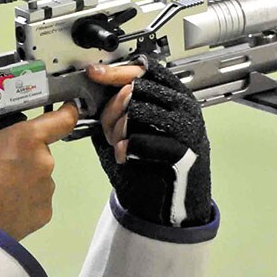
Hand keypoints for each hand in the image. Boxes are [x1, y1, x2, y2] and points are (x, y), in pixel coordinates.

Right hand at [0, 102, 78, 239]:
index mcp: (28, 138)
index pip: (63, 118)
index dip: (67, 110)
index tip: (66, 108)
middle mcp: (44, 162)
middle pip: (38, 149)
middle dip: (21, 152)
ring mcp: (46, 190)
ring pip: (36, 175)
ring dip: (21, 176)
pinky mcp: (44, 213)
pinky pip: (35, 199)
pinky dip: (22, 199)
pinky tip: (1, 202)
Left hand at [87, 58, 211, 226]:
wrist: (165, 206)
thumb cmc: (146, 165)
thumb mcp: (128, 129)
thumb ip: (116, 109)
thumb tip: (89, 92)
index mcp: (173, 95)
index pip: (145, 70)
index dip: (116, 70)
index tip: (94, 73)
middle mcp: (184, 106)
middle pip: (136, 88)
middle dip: (112, 108)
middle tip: (107, 129)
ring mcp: (188, 128)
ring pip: (139, 110)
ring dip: (117, 129)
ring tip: (117, 144)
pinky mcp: (185, 153)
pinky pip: (143, 140)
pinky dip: (125, 148)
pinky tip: (122, 156)